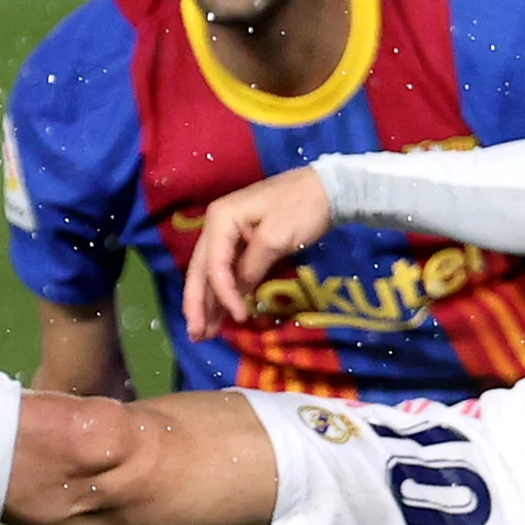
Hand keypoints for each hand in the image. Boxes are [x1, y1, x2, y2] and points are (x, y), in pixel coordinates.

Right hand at [178, 166, 333, 341]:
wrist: (328, 188)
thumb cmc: (301, 207)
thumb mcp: (275, 239)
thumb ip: (251, 268)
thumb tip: (235, 296)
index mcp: (221, 219)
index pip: (214, 266)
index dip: (223, 296)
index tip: (239, 318)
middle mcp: (217, 225)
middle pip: (201, 270)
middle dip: (197, 305)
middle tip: (197, 336)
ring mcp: (229, 232)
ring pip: (210, 273)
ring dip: (207, 303)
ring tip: (203, 333)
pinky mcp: (242, 241)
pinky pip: (227, 270)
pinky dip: (224, 292)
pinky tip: (220, 314)